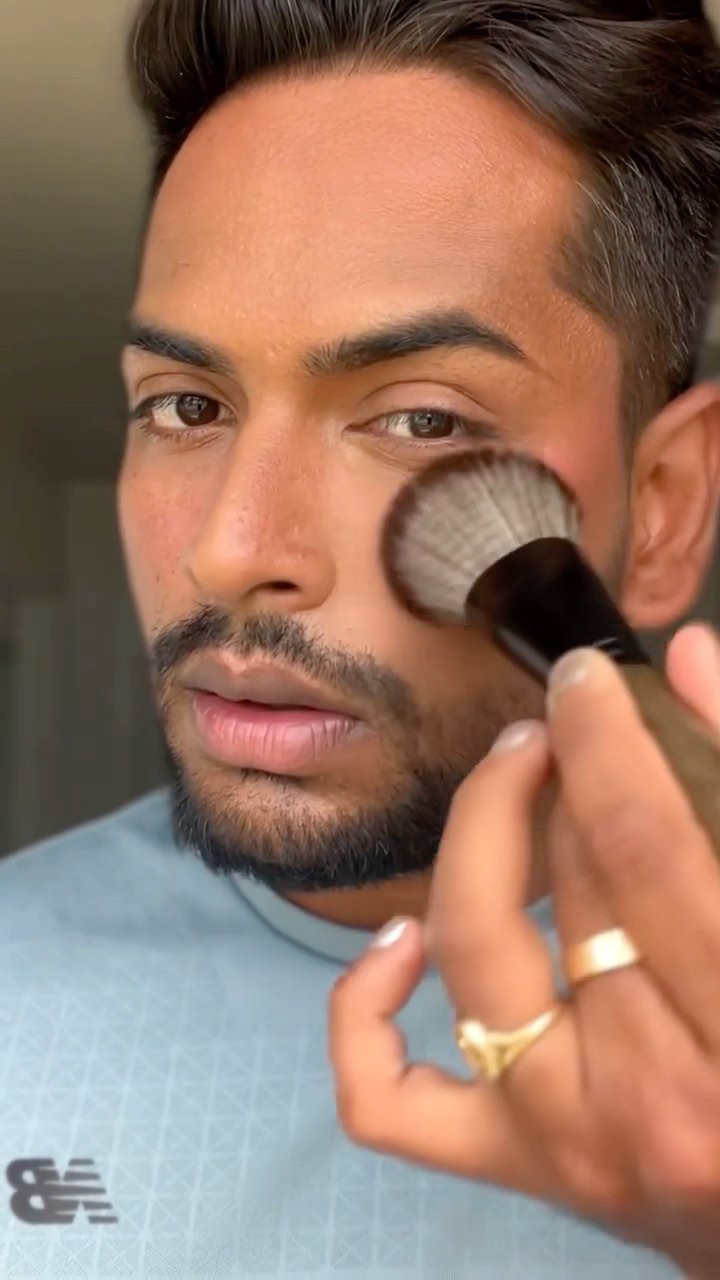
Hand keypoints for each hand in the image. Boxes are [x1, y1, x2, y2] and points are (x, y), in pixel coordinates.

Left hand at [329, 624, 719, 1277]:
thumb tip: (683, 654)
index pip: (642, 846)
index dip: (606, 739)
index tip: (585, 678)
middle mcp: (644, 1098)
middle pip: (568, 885)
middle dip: (559, 775)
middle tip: (564, 726)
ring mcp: (559, 1140)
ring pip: (474, 955)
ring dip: (483, 838)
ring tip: (514, 780)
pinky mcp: (511, 1166)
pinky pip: (386, 1097)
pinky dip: (365, 1010)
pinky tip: (403, 937)